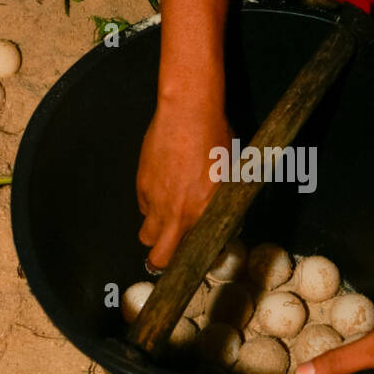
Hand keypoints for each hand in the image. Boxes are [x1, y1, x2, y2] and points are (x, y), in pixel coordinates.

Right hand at [137, 97, 233, 268]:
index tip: (196, 255)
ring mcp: (155, 200)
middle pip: (158, 258)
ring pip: (147, 233)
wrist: (187, 113)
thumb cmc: (215, 138)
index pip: (191, 254)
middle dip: (162, 260)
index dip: (192, 259)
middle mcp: (176, 213)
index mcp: (202, 213)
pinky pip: (143, 206)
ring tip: (167, 218)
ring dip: (155, 232)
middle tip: (171, 250)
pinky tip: (163, 187)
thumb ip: (223, 203)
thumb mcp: (231, 174)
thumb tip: (228, 218)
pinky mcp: (142, 184)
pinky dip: (150, 205)